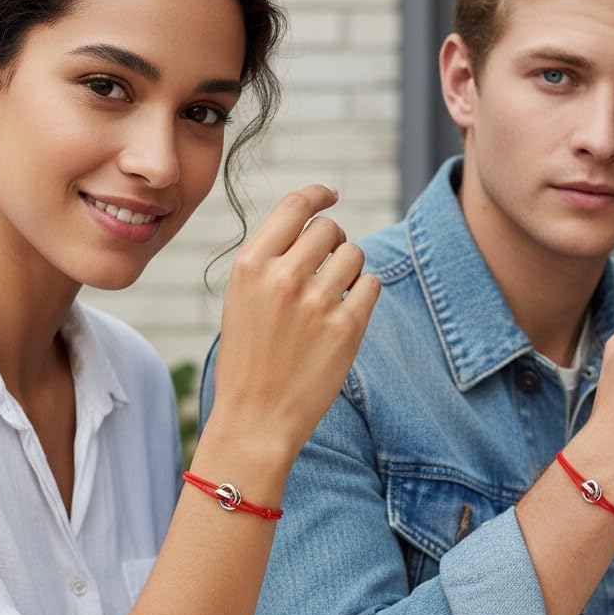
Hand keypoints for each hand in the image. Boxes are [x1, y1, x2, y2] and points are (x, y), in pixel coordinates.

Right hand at [210, 184, 379, 463]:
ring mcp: (317, 302)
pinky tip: (347, 311)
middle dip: (333, 242)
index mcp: (251, 265)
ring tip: (332, 295)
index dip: (318, 194)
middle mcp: (284, 277)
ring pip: (354, 254)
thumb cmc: (248, 359)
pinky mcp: (346, 328)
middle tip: (326, 266)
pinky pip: (371, 284)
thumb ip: (271, 260)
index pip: (295, 206)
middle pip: (330, 229)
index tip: (330, 195)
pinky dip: (364, 292)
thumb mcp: (242, 299)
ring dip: (349, 268)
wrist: (255, 419)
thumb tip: (313, 225)